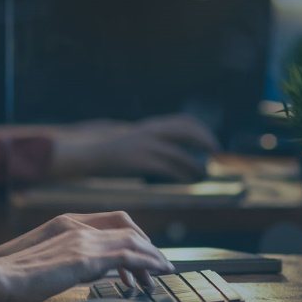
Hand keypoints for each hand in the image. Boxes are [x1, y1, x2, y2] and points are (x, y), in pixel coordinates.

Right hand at [0, 226, 174, 301]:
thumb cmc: (17, 275)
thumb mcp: (52, 262)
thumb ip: (74, 260)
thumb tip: (94, 270)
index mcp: (69, 225)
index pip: (114, 222)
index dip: (134, 236)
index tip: (146, 253)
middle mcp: (79, 227)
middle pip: (127, 230)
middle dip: (148, 248)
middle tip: (161, 265)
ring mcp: (82, 241)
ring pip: (131, 242)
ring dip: (151, 256)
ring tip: (165, 271)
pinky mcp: (84, 259)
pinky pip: (126, 256)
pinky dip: (146, 263)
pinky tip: (157, 273)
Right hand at [49, 114, 219, 181]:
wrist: (84, 154)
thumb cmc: (107, 152)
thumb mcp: (130, 142)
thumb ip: (148, 143)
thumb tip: (166, 155)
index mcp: (149, 127)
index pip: (182, 121)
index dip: (200, 130)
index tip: (210, 142)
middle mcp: (149, 132)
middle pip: (186, 129)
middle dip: (205, 140)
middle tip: (216, 153)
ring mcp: (144, 145)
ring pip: (180, 152)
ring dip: (196, 164)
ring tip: (203, 173)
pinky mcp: (139, 160)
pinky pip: (168, 167)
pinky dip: (183, 173)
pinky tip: (189, 180)